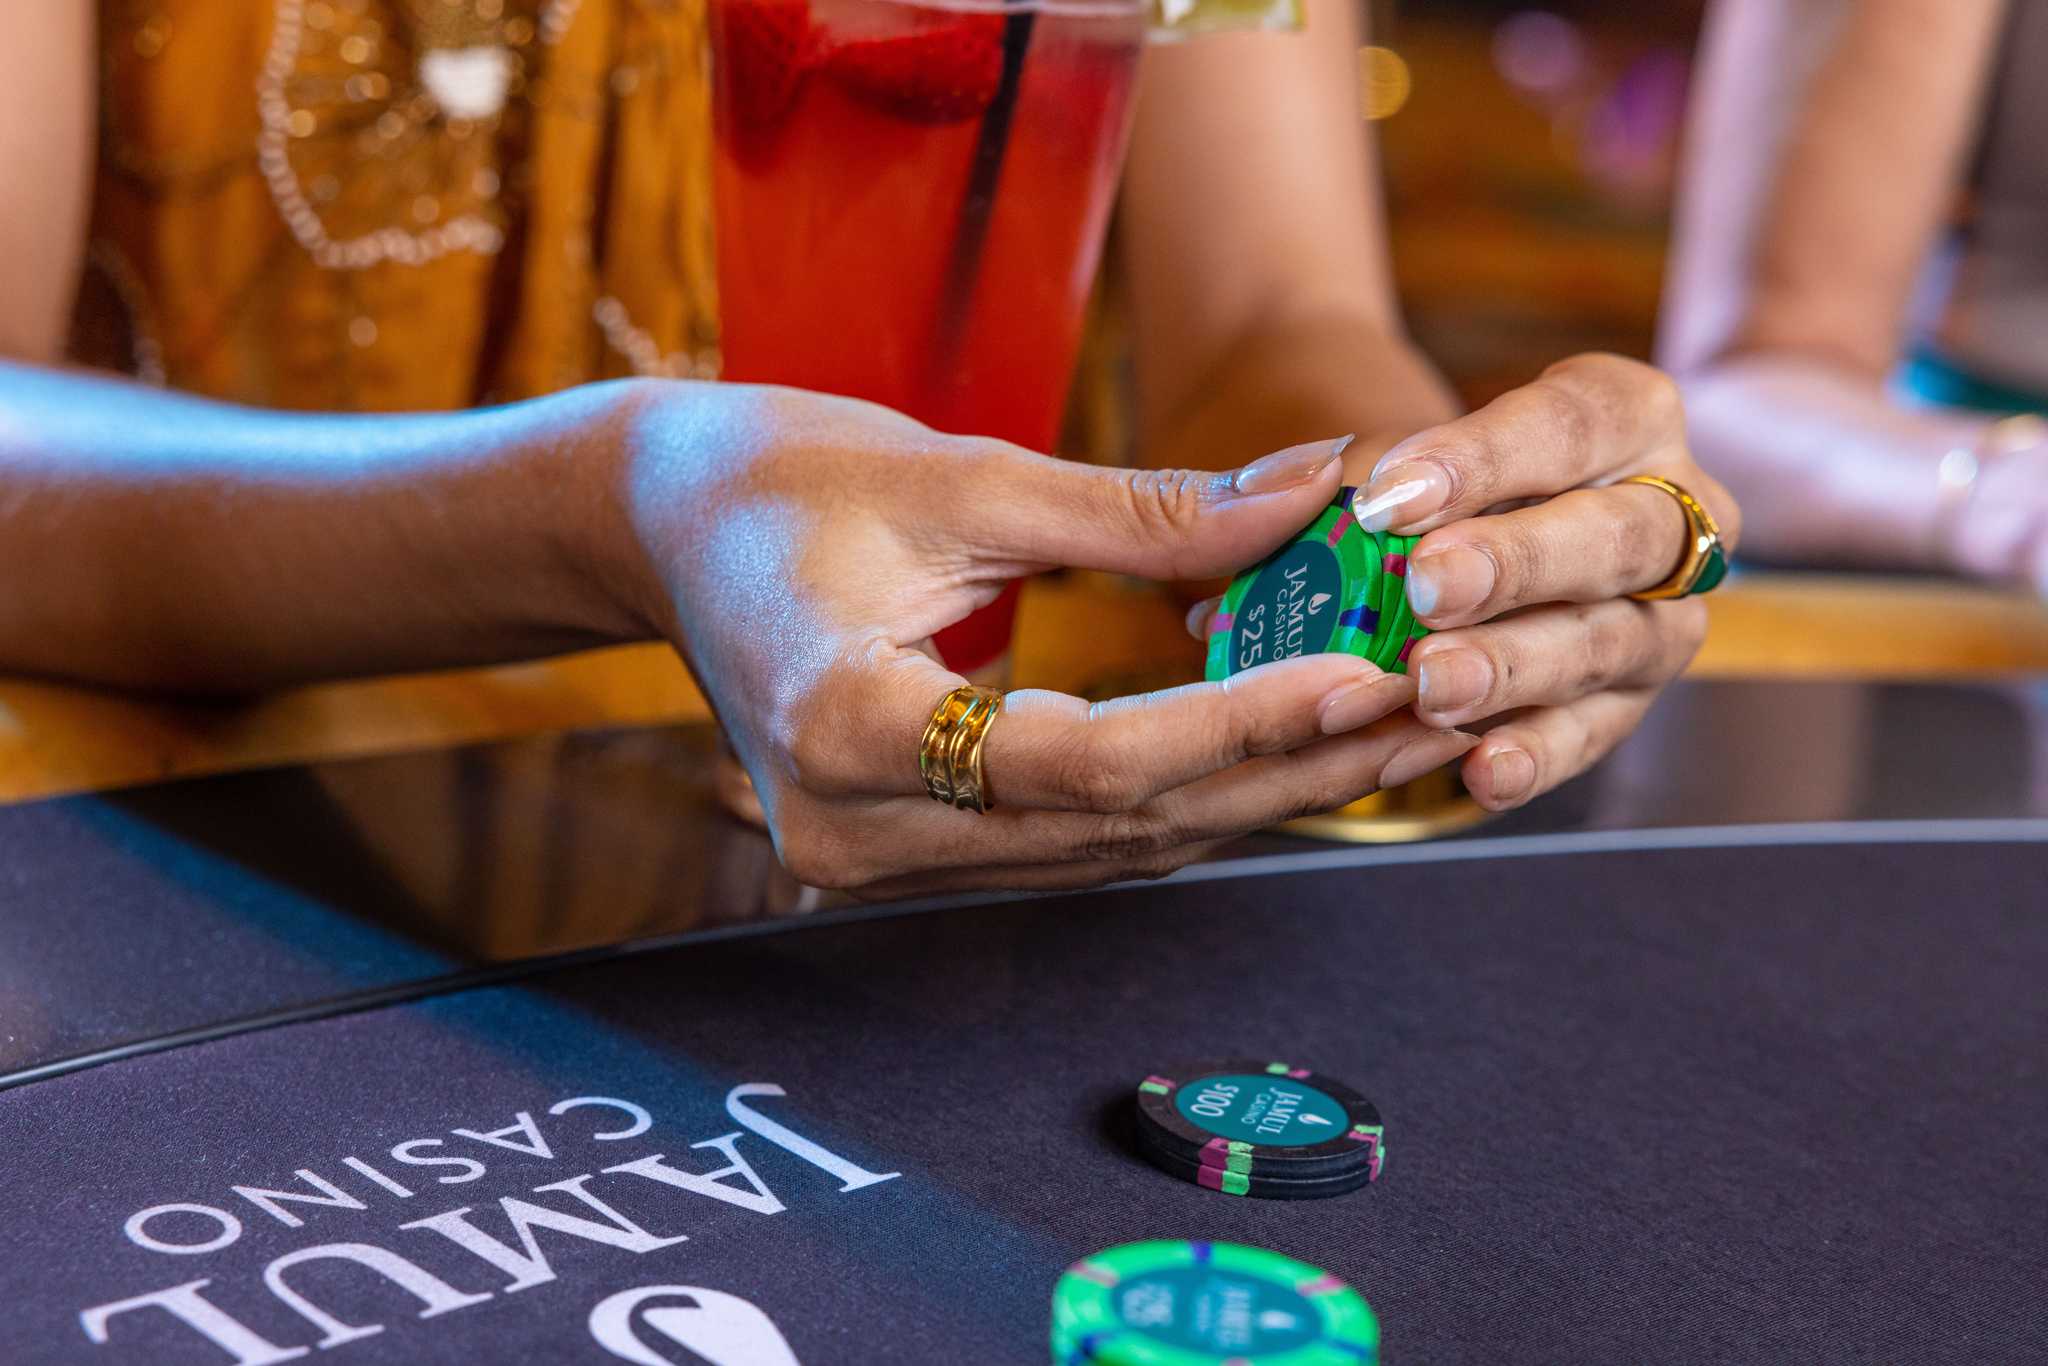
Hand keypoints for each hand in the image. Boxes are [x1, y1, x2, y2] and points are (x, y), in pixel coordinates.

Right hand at [609, 382, 1477, 894]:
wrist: (666, 528)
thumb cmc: (781, 473)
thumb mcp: (959, 472)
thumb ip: (1142, 513)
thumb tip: (1318, 499)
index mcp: (841, 725)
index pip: (1080, 758)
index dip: (1234, 725)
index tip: (1364, 676)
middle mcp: (851, 831)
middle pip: (1114, 824)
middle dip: (1282, 767)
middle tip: (1428, 703)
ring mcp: (872, 862)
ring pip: (1109, 849)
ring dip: (1255, 790)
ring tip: (1388, 723)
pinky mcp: (904, 856)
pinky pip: (1074, 839)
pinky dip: (1184, 792)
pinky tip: (1283, 746)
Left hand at [1208, 354, 1739, 811]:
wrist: (1441, 541)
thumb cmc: (1419, 486)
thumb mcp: (1382, 464)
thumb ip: (1330, 479)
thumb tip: (1260, 507)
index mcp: (1621, 418)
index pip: (1572, 423)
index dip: (1487, 459)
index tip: (1391, 498)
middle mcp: (1670, 513)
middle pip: (1620, 536)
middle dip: (1521, 564)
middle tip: (1430, 588)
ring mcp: (1659, 615)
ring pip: (1613, 642)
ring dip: (1519, 667)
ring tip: (1432, 685)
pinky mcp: (1626, 703)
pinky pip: (1591, 736)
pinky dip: (1533, 755)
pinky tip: (1477, 770)